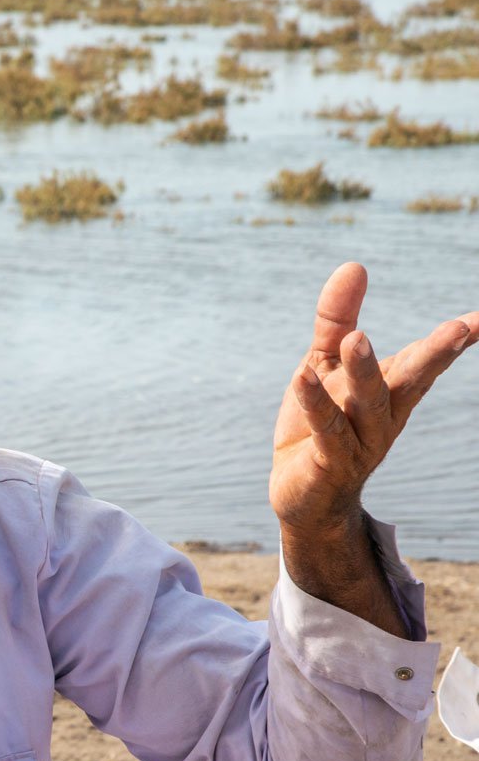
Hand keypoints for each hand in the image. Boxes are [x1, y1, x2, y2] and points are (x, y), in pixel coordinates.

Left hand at [270, 262, 477, 533]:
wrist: (302, 495)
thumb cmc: (321, 422)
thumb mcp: (324, 363)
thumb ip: (337, 318)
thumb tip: (354, 265)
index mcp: (391, 390)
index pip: (427, 358)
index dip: (458, 338)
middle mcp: (385, 414)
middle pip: (412, 380)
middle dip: (434, 355)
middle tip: (459, 329)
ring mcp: (361, 441)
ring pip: (367, 403)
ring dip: (364, 372)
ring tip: (357, 339)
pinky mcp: (330, 461)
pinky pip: (325, 429)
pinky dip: (314, 403)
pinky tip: (301, 378)